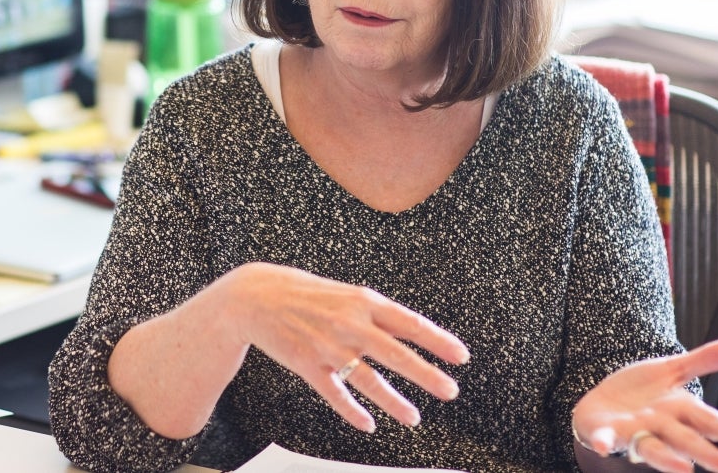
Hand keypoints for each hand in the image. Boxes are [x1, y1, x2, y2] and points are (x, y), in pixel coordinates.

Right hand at [218, 262, 469, 431]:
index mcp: (363, 300)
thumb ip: (375, 313)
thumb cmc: (306, 294)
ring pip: (368, 379)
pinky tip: (368, 424)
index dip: (438, 340)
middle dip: (426, 374)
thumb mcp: (345, 294)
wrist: (256, 297)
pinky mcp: (307, 365)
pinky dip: (352, 411)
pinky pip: (335, 394)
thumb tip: (410, 331)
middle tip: (451, 391)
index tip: (461, 356)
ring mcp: (327, 346)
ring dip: (394, 401)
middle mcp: (349, 323)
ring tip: (414, 418)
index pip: (409, 322)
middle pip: (395, 353)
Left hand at [571, 337, 717, 472]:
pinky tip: (603, 448)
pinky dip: (605, 443)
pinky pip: (605, 439)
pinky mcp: (606, 432)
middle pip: (685, 439)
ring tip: (685, 470)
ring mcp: (633, 432)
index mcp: (679, 410)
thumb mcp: (672, 371)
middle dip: (705, 452)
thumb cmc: (643, 393)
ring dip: (666, 459)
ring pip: (652, 447)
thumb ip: (704, 361)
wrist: (602, 402)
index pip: (707, 420)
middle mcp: (660, 426)